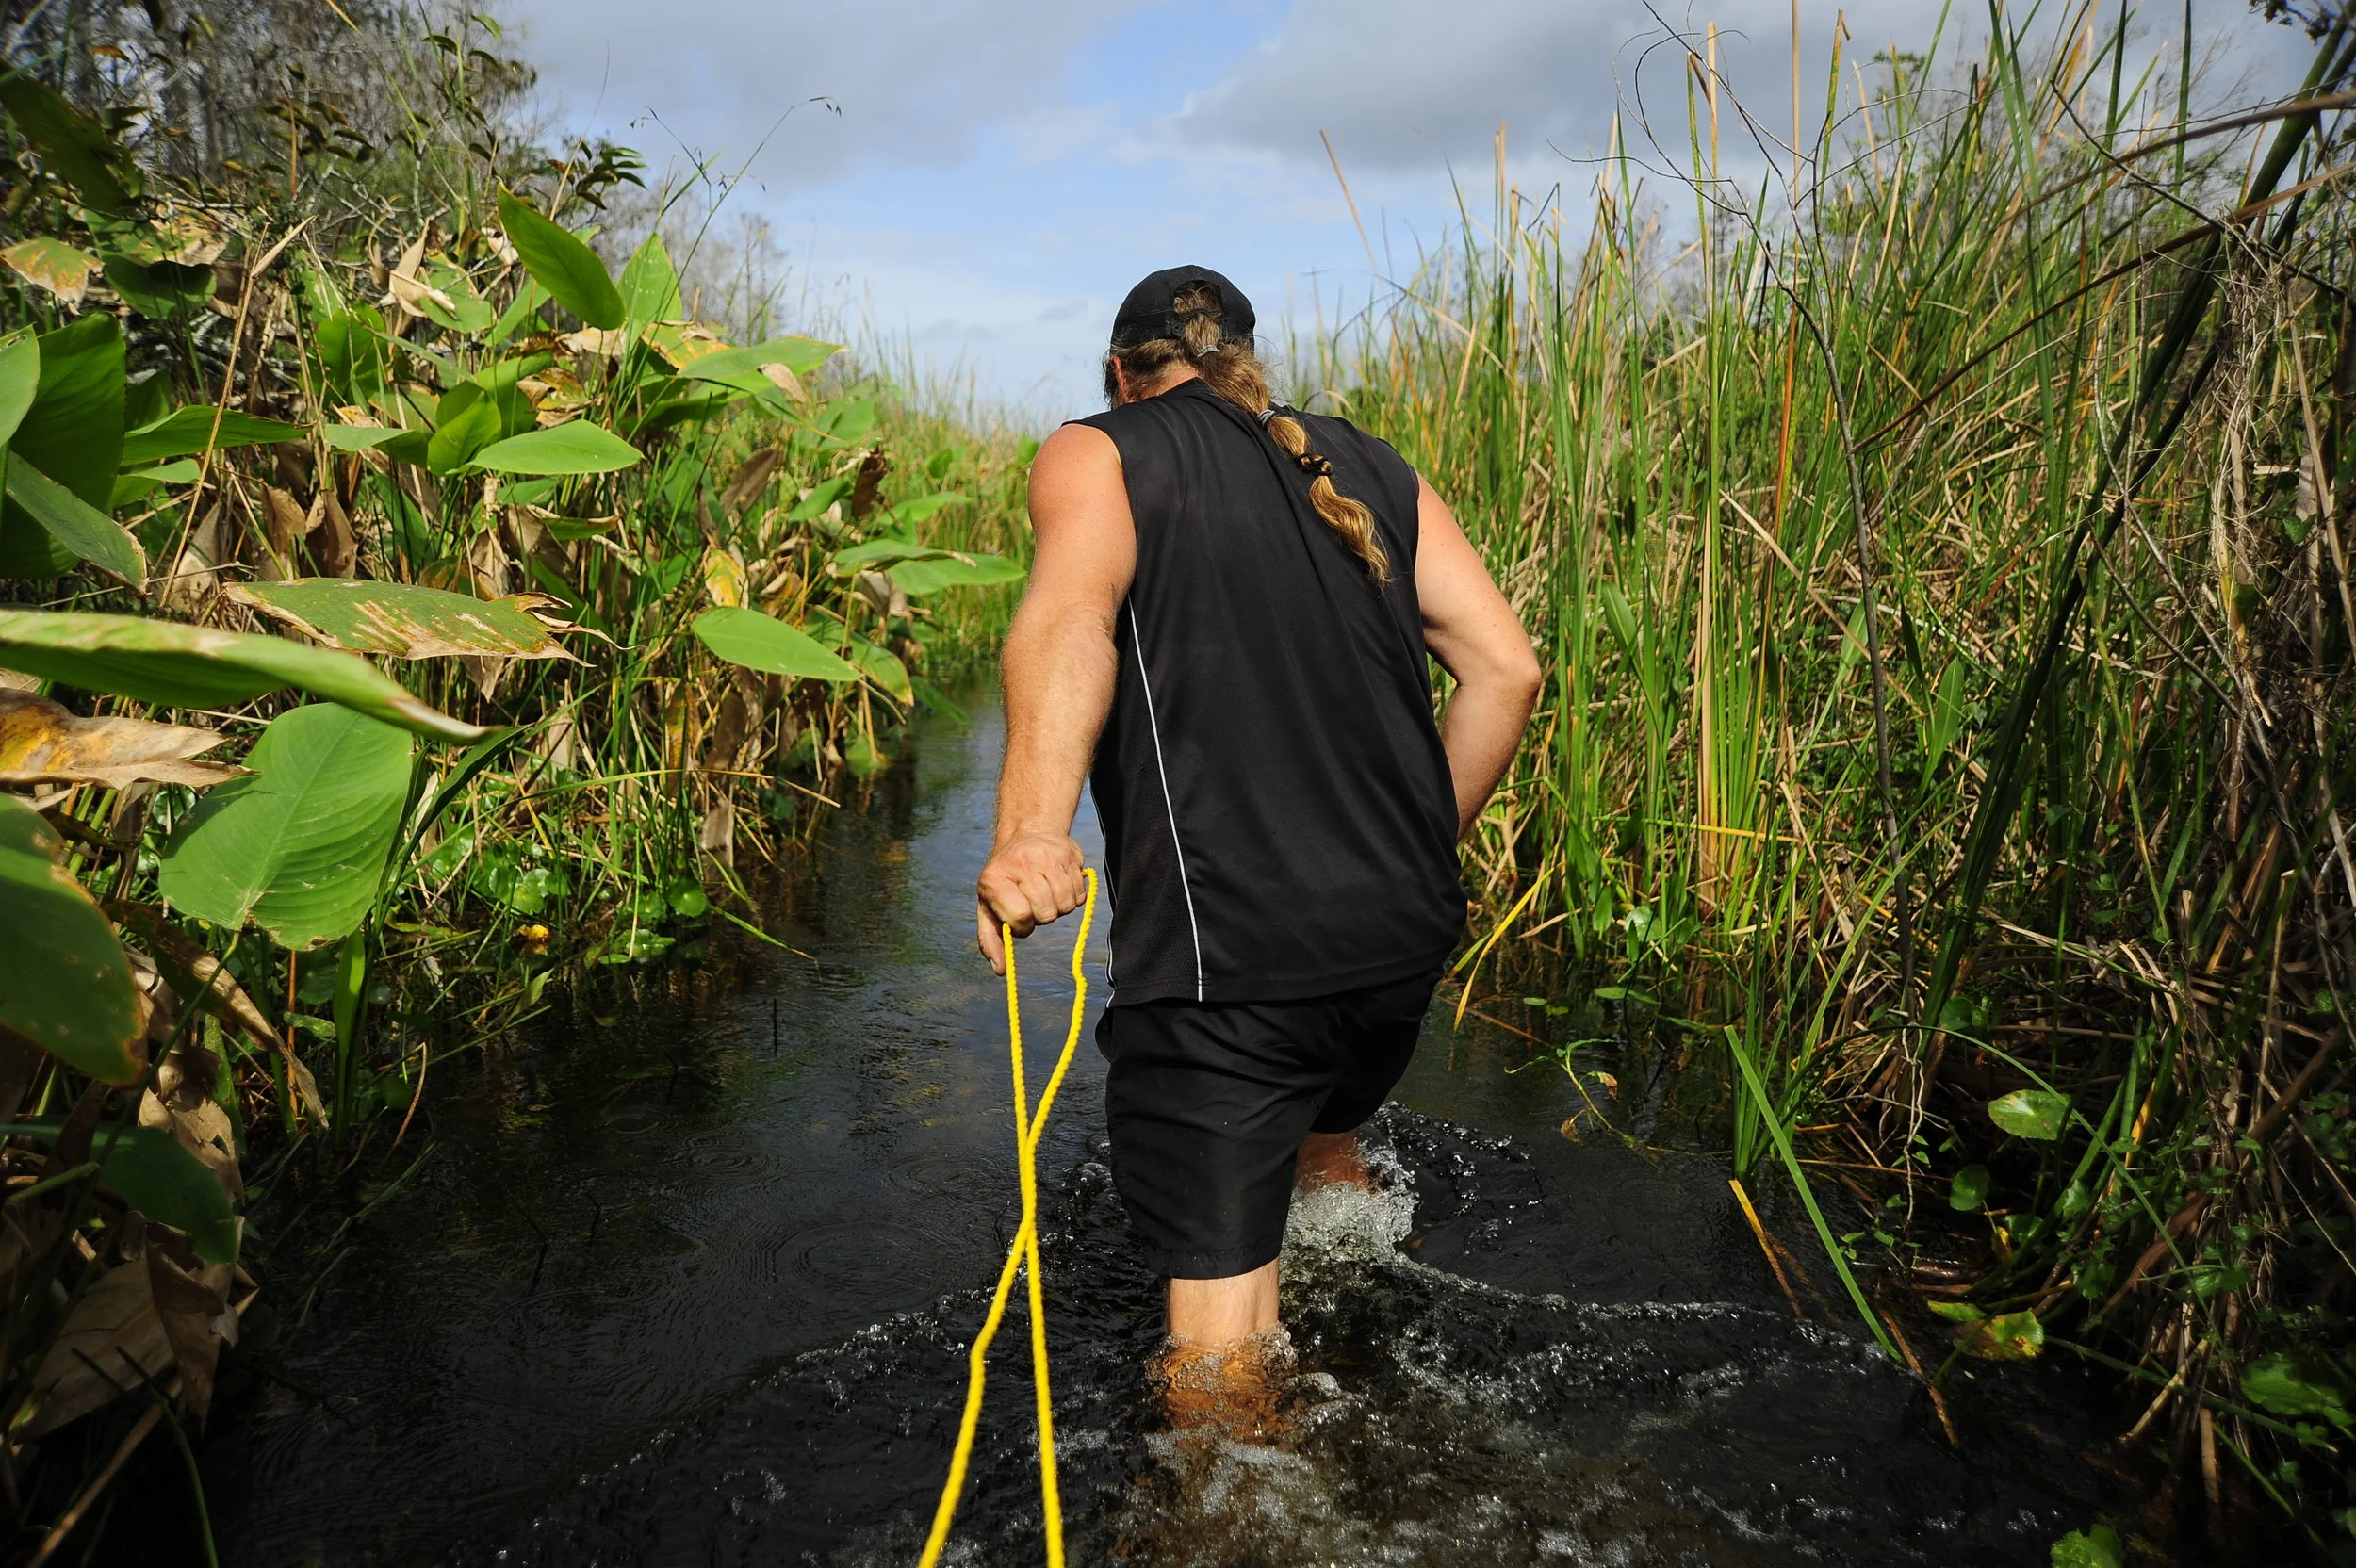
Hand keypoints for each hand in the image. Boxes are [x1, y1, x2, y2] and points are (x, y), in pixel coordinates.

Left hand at [975, 833, 1085, 974]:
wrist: (1026, 835)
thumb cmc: (1006, 880)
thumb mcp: (988, 907)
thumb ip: (991, 940)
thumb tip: (1000, 970)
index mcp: (994, 879)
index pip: (1020, 917)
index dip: (1023, 925)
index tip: (1019, 916)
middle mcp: (1020, 863)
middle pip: (1046, 913)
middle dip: (1042, 916)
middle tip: (1033, 902)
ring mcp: (1047, 856)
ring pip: (1066, 904)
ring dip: (1059, 907)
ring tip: (1046, 893)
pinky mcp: (1070, 854)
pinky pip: (1080, 894)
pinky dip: (1073, 897)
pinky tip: (1059, 884)